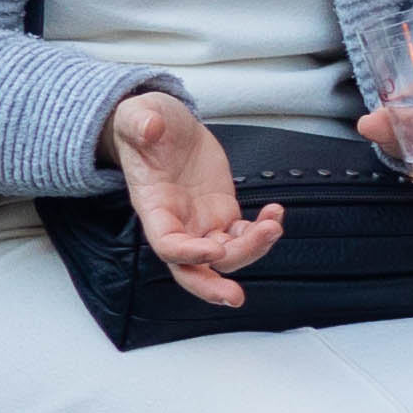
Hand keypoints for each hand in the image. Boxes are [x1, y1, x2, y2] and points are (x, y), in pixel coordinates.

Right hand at [105, 88, 283, 302]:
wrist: (161, 125)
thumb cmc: (144, 126)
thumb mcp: (138, 115)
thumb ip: (139, 121)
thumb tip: (148, 126)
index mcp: (152, 205)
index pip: (166, 243)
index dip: (188, 252)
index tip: (215, 247)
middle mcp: (177, 221)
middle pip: (191, 267)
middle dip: (212, 285)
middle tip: (234, 297)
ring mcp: (201, 220)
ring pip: (225, 255)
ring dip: (252, 251)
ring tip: (273, 226)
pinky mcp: (221, 211)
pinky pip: (243, 235)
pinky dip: (262, 232)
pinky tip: (274, 215)